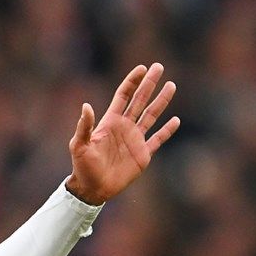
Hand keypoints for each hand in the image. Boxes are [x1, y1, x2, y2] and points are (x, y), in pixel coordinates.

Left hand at [64, 63, 180, 205]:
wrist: (93, 188)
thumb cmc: (83, 166)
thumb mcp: (79, 145)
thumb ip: (84, 126)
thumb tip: (86, 106)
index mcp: (110, 121)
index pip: (124, 95)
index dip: (132, 81)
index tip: (142, 68)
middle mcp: (125, 127)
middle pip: (140, 100)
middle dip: (149, 84)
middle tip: (159, 67)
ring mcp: (135, 139)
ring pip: (151, 116)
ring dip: (161, 101)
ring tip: (171, 85)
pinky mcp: (143, 154)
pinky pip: (157, 139)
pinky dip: (166, 131)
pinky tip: (176, 120)